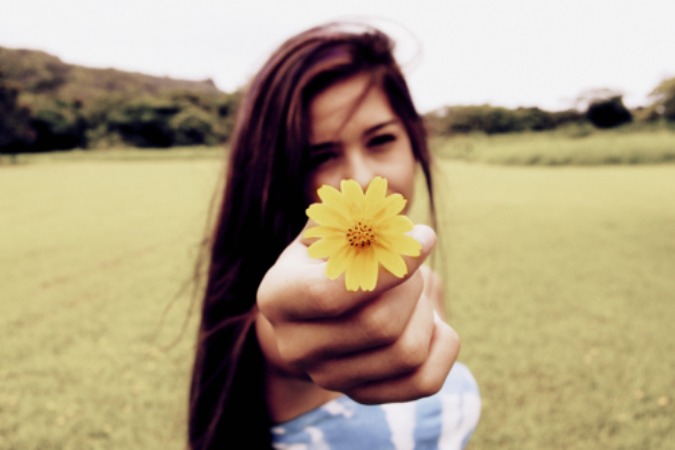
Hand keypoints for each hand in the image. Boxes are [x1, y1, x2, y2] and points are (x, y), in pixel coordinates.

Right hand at [256, 224, 459, 403]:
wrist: (317, 315)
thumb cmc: (327, 261)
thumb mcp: (328, 231)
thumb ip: (351, 216)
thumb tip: (383, 211)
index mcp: (279, 299)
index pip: (330, 295)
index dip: (387, 267)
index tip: (424, 236)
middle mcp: (296, 348)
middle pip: (379, 325)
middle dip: (411, 285)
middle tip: (412, 264)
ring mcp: (330, 379)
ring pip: (407, 352)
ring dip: (426, 310)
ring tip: (413, 291)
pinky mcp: (364, 396)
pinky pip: (425, 381)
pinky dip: (441, 345)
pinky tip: (429, 321)